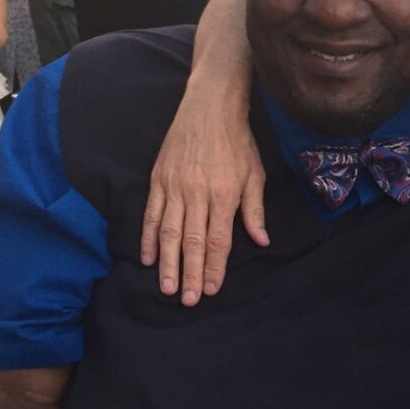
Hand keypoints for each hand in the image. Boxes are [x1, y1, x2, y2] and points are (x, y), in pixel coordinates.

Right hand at [140, 82, 267, 306]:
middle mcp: (197, 193)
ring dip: (167, 263)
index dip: (214, 267)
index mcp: (224, 194)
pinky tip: (148, 258)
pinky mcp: (158, 179)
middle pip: (192, 242)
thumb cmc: (237, 142)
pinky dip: (148, 238)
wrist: (210, 108)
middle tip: (187, 300)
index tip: (211, 289)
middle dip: (190, 273)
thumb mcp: (255, 174)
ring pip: (169, 232)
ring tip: (167, 287)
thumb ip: (254, 210)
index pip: (218, 240)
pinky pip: (151, 214)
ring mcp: (174, 187)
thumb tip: (261, 240)